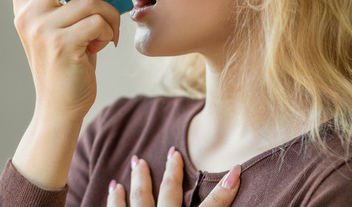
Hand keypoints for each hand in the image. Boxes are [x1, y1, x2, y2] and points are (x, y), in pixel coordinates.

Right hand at [1, 0, 120, 188]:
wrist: (61, 106)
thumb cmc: (68, 62)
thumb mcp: (67, 20)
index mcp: (24, 5)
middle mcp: (27, 15)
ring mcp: (41, 30)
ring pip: (89, 0)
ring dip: (111, 14)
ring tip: (109, 30)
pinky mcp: (61, 45)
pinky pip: (98, 21)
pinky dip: (111, 30)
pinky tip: (105, 44)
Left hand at [107, 148, 240, 206]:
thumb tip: (229, 184)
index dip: (225, 189)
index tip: (237, 168)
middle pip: (170, 194)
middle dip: (173, 171)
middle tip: (173, 152)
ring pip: (140, 198)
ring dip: (140, 178)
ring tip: (138, 161)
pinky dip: (115, 199)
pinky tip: (114, 187)